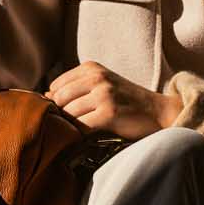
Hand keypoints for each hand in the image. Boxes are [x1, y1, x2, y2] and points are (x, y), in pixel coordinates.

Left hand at [45, 61, 177, 139]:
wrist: (158, 112)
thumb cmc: (126, 101)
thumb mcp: (102, 86)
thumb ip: (75, 89)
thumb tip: (44, 97)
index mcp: (92, 68)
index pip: (56, 85)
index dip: (57, 102)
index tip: (67, 113)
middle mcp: (97, 77)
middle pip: (59, 99)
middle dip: (61, 115)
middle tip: (70, 126)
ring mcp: (104, 94)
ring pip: (69, 113)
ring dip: (71, 126)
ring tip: (80, 131)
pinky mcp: (110, 112)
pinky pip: (81, 126)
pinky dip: (80, 134)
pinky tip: (88, 136)